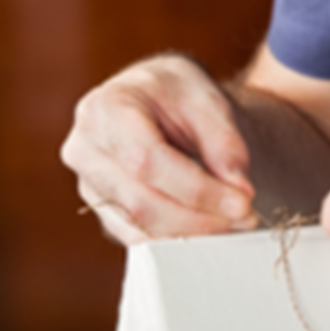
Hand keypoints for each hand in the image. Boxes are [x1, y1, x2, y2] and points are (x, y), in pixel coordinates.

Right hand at [61, 55, 259, 244]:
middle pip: (142, 201)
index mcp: (104, 108)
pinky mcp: (100, 207)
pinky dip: (176, 238)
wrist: (152, 97)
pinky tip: (208, 228)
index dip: (198, 189)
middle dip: (200, 217)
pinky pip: (136, 236)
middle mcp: (85, 148)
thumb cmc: (174, 91)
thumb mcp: (205, 98)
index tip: (242, 202)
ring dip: (192, 233)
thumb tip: (239, 190)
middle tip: (245, 216)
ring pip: (139, 225)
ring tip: (232, 223)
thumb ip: (224, 141)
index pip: (148, 161)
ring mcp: (87, 182)